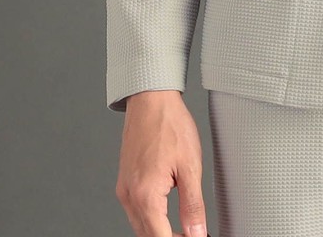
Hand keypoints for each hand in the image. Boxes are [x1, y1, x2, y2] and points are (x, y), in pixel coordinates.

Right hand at [115, 89, 208, 236]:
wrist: (151, 99)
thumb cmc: (170, 124)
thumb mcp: (190, 166)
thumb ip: (193, 205)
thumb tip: (197, 233)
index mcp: (146, 195)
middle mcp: (130, 196)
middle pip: (147, 235)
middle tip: (193, 234)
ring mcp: (124, 189)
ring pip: (140, 226)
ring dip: (160, 231)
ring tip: (185, 228)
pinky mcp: (125, 182)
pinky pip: (135, 211)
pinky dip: (151, 218)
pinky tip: (166, 214)